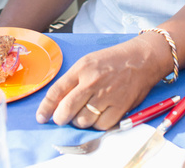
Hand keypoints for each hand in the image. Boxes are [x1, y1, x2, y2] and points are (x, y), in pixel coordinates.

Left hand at [36, 38, 159, 128]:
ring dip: (80, 121)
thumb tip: (57, 102)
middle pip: (66, 110)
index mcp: (82, 68)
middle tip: (62, 117)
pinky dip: (98, 124)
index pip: (56, 91)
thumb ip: (73, 80)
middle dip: (60, 118)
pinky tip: (100, 114)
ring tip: (85, 112)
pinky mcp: (120, 106)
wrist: (142, 58)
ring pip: (82, 121)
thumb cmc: (114, 60)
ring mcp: (107, 95)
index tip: (41, 117)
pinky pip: (101, 125)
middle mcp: (92, 81)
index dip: (46, 108)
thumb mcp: (89, 62)